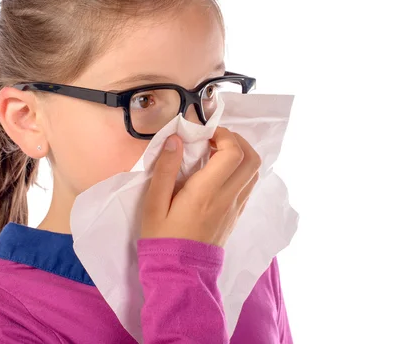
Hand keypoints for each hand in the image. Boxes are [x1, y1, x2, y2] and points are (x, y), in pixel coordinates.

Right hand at [141, 127, 260, 246]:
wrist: (180, 273)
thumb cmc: (163, 239)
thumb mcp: (153, 204)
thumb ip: (165, 170)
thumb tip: (176, 139)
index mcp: (207, 192)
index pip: (233, 153)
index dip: (224, 135)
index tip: (206, 134)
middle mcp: (228, 198)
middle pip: (252, 159)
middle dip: (237, 141)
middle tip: (215, 140)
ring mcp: (236, 208)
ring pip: (254, 172)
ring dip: (241, 156)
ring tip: (217, 154)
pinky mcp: (236, 216)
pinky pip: (248, 186)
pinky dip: (240, 171)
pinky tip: (219, 174)